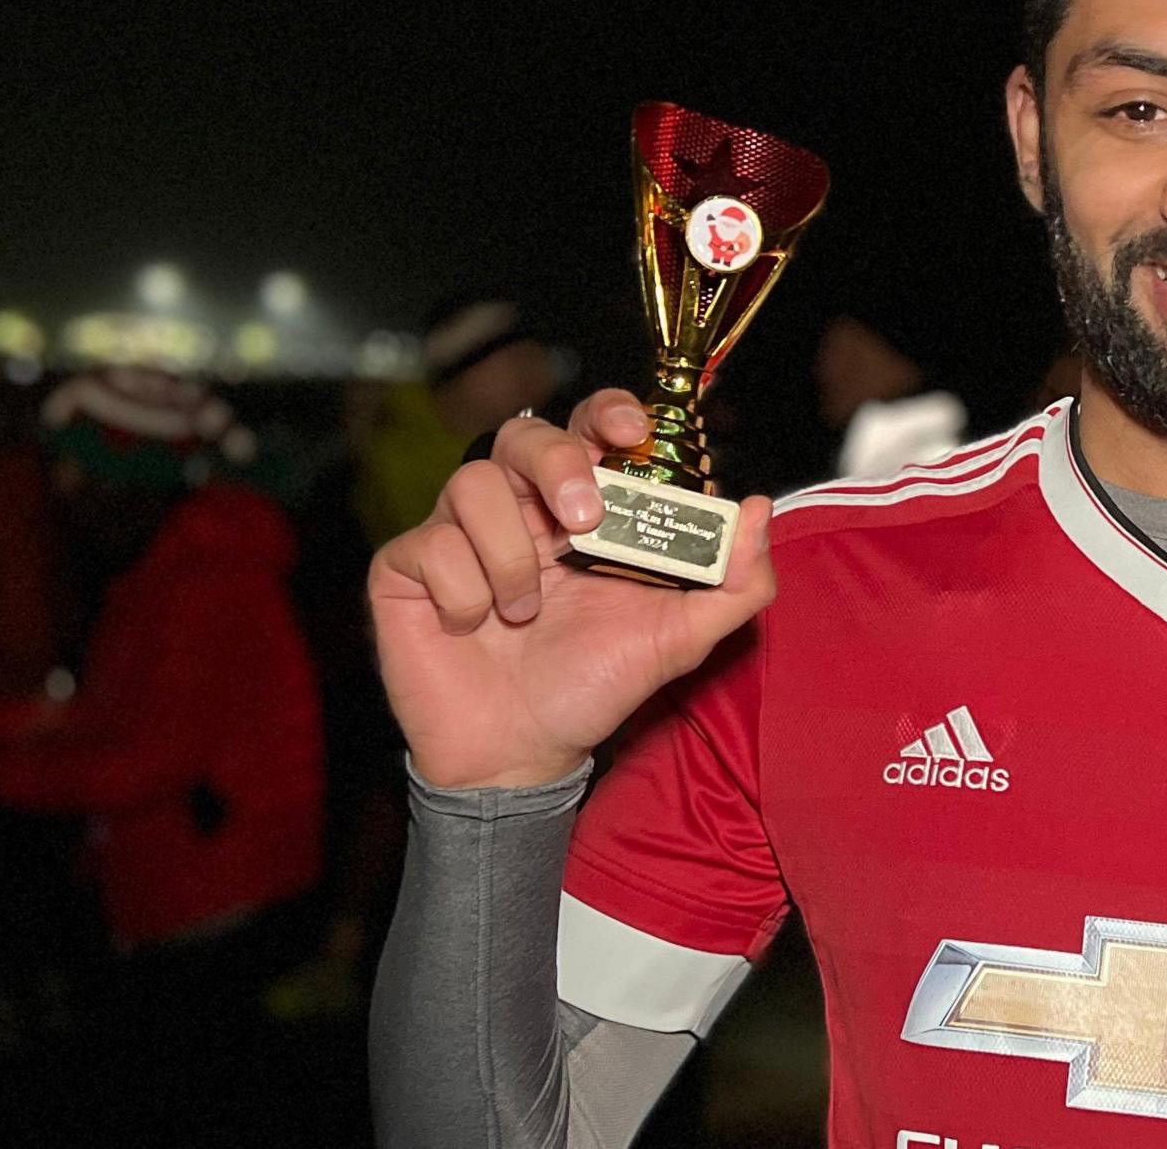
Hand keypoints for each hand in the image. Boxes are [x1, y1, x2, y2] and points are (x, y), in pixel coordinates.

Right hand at [368, 389, 775, 788]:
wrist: (522, 753)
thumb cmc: (594, 685)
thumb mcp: (680, 638)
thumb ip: (734, 582)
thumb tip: (759, 509)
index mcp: (584, 510)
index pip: (589, 429)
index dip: (608, 412)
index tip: (633, 432)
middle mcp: (520, 509)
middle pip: (522, 434)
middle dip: (557, 462)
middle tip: (583, 519)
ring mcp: (459, 533)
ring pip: (472, 484)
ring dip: (510, 554)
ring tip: (527, 611)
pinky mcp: (407, 567)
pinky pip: (428, 545)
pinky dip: (464, 592)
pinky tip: (476, 628)